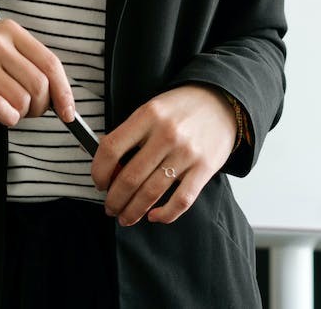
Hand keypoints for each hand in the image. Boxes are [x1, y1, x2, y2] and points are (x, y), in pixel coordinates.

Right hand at [0, 19, 76, 126]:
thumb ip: (27, 62)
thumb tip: (59, 96)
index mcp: (11, 32)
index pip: (50, 63)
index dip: (63, 92)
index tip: (68, 113)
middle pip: (39, 84)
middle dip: (41, 107)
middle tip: (29, 111)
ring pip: (21, 99)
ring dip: (22, 113)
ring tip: (10, 110)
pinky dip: (8, 117)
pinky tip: (2, 115)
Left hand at [92, 84, 236, 226]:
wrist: (221, 102)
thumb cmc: (181, 109)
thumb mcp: (152, 109)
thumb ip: (131, 134)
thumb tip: (109, 167)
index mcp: (148, 115)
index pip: (111, 149)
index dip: (99, 171)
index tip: (99, 182)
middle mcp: (166, 134)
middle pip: (129, 177)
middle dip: (114, 199)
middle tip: (110, 207)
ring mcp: (186, 153)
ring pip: (151, 193)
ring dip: (133, 211)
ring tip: (125, 217)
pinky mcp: (205, 169)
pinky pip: (181, 201)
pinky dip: (164, 215)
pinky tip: (153, 216)